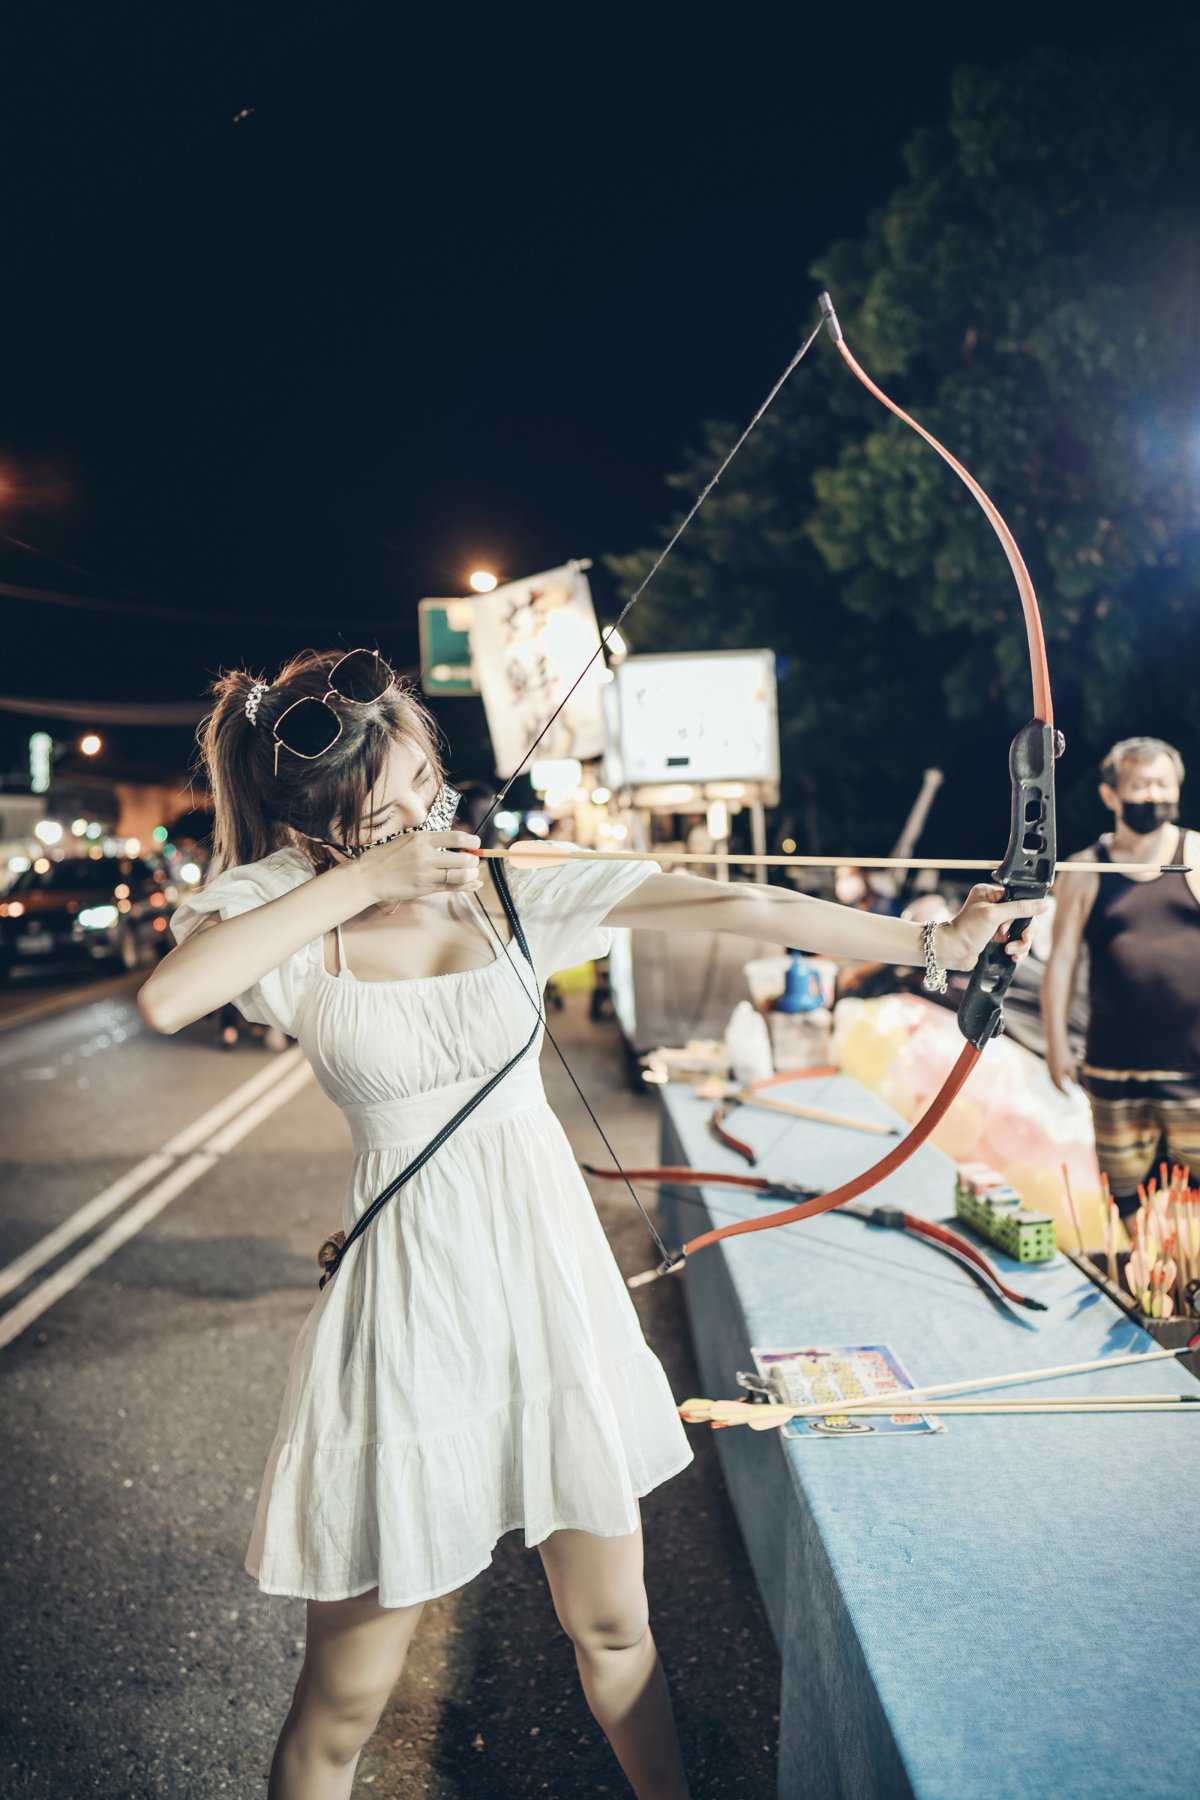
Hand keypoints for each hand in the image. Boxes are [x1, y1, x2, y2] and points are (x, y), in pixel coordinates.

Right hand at [356, 830, 483, 905]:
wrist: (367, 876)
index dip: (472, 841)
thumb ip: (429, 841)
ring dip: (471, 874)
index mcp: (422, 838)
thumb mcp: (407, 840)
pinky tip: (474, 884)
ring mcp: (426, 873)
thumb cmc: (386, 857)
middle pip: (463, 858)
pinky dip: (467, 886)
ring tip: (471, 872)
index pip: (457, 837)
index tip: (476, 843)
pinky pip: (451, 887)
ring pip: (460, 875)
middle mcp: (426, 855)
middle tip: (473, 860)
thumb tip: (455, 843)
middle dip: (473, 860)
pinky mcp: (424, 888)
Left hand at [940, 883, 1050, 971]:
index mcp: (990, 893)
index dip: (1023, 914)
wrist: (952, 951)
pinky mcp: (996, 937)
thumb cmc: (966, 930)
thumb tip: (1044, 904)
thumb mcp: (994, 915)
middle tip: (1022, 939)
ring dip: (1020, 943)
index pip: (1019, 899)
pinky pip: (1016, 941)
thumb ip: (1021, 908)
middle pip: (1024, 916)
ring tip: (1010, 950)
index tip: (1019, 927)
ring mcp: (996, 923)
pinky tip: (1013, 956)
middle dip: (1024, 931)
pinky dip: (1017, 949)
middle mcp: (994, 906)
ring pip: (1021, 931)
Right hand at [1046, 1042, 1077, 1093]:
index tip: (1069, 1097)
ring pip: (1052, 1080)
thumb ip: (1073, 1077)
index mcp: (1056, 1075)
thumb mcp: (1071, 1067)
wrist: (1055, 1044)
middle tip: (1066, 1094)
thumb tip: (1074, 1084)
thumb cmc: (1065, 1055)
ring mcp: (1048, 1069)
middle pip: (1055, 1085)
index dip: (1064, 1093)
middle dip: (1060, 1090)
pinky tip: (1061, 1078)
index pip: (1060, 1088)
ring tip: (1064, 1087)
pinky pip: (1051, 1075)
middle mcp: (1050, 1074)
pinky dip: (1056, 1079)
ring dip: (1057, 1084)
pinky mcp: (1048, 1065)